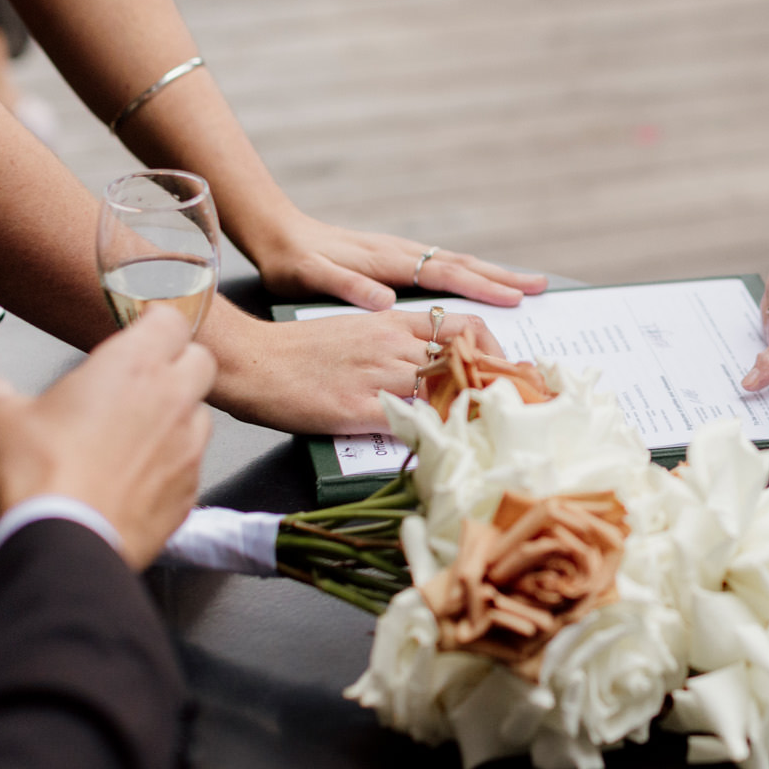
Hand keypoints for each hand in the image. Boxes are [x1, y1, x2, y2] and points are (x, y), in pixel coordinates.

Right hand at [0, 306, 215, 569]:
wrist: (67, 539)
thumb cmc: (42, 474)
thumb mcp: (1, 422)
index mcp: (133, 366)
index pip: (171, 320)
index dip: (157, 322)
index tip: (142, 329)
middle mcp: (172, 398)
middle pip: (200, 361)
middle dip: (179, 362)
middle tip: (145, 377)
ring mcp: (188, 445)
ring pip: (200, 413)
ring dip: (178, 415)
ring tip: (138, 431)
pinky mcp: (190, 488)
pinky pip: (191, 464)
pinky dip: (172, 463)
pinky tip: (139, 475)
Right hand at [203, 305, 490, 433]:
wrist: (254, 359)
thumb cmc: (301, 349)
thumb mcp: (358, 331)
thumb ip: (397, 342)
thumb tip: (431, 364)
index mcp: (394, 322)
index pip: (463, 327)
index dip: (493, 350)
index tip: (506, 370)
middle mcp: (393, 344)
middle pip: (463, 361)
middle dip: (494, 384)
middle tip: (513, 406)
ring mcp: (377, 375)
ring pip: (442, 390)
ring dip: (468, 410)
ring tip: (489, 430)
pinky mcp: (357, 408)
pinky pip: (406, 422)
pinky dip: (430, 434)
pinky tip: (444, 446)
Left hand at [249, 211, 545, 310]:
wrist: (276, 233)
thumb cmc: (291, 261)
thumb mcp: (311, 277)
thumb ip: (347, 287)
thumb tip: (386, 301)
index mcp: (387, 260)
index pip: (445, 274)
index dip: (482, 287)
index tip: (515, 297)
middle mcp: (401, 252)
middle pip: (462, 264)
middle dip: (503, 276)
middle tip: (541, 286)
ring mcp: (400, 253)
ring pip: (456, 263)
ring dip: (491, 273)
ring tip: (523, 284)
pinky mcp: (394, 258)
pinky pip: (442, 266)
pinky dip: (469, 272)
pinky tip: (478, 281)